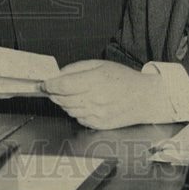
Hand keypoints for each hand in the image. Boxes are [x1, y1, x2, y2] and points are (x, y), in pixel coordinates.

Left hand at [42, 59, 169, 129]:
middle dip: (53, 93)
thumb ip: (76, 68)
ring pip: (68, 110)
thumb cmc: (124, 79)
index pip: (63, 86)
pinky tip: (82, 103)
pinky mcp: (99, 124)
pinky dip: (75, 111)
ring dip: (63, 102)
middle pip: (62, 99)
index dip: (49, 85)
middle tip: (51, 88)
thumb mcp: (100, 64)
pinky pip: (78, 118)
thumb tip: (58, 74)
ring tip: (70, 94)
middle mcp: (95, 99)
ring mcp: (97, 114)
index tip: (44, 83)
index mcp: (96, 80)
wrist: (144, 98)